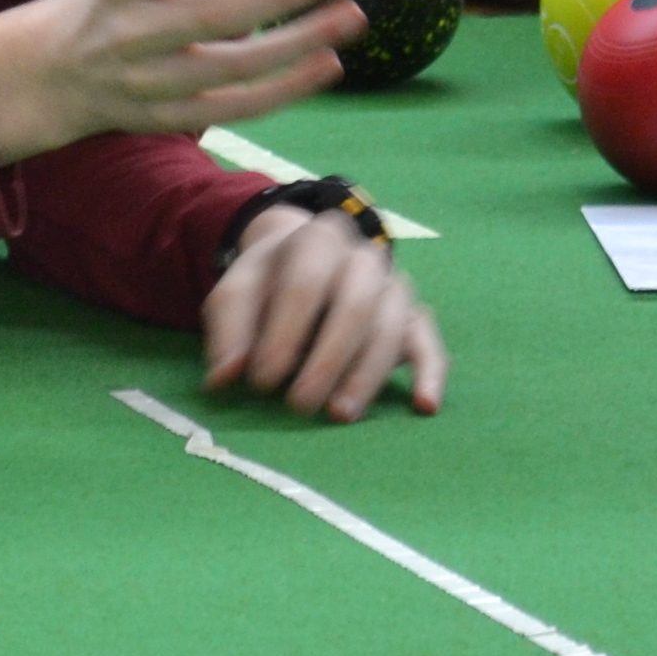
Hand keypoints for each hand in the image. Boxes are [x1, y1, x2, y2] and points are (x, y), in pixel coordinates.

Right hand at [0, 0, 357, 164]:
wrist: (58, 70)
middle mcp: (132, 34)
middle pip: (214, 17)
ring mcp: (150, 84)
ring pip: (233, 69)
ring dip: (298, 45)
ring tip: (349, 19)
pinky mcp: (170, 121)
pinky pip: (237, 109)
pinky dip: (286, 90)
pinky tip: (328, 65)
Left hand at [202, 207, 445, 421]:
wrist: (304, 260)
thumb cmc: (268, 284)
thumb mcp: (236, 295)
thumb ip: (228, 331)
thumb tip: (225, 377)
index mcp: (318, 240)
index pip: (306, 282)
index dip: (285, 332)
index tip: (262, 380)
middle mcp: (364, 257)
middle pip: (357, 303)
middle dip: (328, 359)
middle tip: (299, 405)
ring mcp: (393, 286)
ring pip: (393, 327)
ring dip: (367, 375)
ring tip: (339, 416)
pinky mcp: (413, 317)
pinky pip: (430, 342)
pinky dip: (432, 374)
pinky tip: (424, 405)